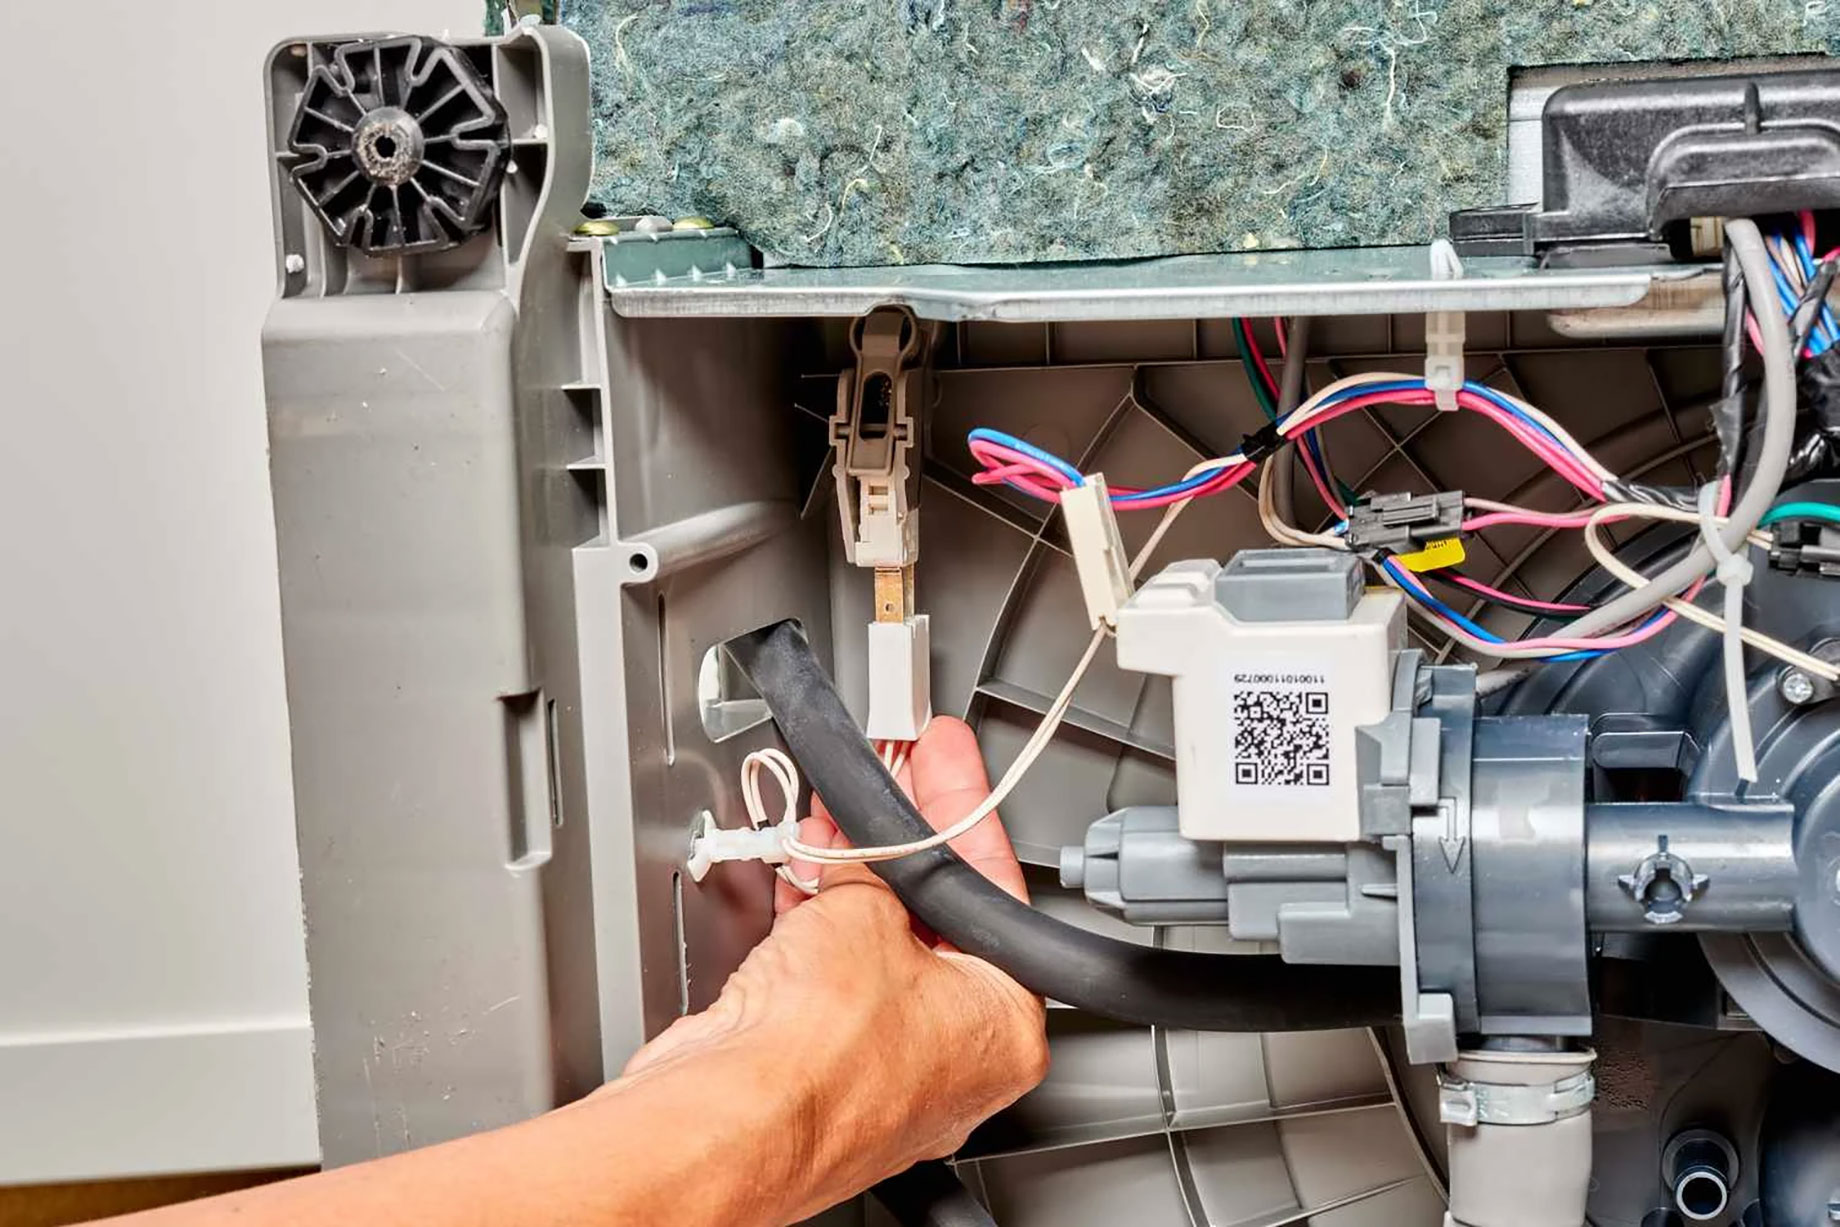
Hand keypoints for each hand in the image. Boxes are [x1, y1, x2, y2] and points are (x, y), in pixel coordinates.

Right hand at [622, 717, 1047, 1223]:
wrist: (728, 1122)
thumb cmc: (818, 1056)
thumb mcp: (865, 911)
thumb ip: (878, 866)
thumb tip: (869, 844)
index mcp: (1006, 1027)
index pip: (993, 888)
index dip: (961, 808)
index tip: (944, 763)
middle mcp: (958, 1064)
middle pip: (937, 922)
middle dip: (900, 846)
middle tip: (885, 781)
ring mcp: (890, 1077)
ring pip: (880, 956)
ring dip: (852, 884)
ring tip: (829, 825)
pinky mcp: (826, 1080)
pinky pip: (833, 989)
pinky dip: (817, 935)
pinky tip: (799, 885)